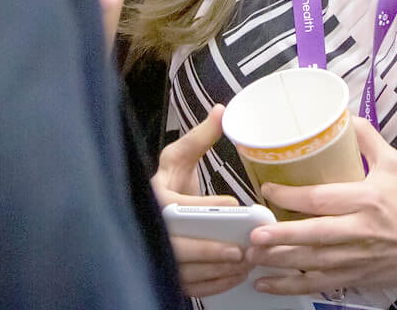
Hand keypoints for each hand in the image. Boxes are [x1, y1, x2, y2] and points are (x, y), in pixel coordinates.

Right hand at [152, 105, 252, 298]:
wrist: (156, 211)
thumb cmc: (171, 183)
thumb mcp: (180, 157)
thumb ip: (200, 138)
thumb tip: (222, 111)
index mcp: (154, 198)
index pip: (175, 207)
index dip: (202, 208)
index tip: (232, 206)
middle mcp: (151, 229)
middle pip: (177, 248)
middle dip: (209, 251)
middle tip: (240, 250)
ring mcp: (158, 256)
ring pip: (185, 272)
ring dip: (217, 271)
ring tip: (245, 262)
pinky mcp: (168, 275)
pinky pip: (190, 287)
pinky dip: (214, 285)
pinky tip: (236, 275)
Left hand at [246, 119, 396, 294]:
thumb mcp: (393, 164)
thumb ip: (367, 138)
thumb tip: (343, 113)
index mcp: (367, 200)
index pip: (324, 198)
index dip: (292, 195)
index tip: (267, 189)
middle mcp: (360, 231)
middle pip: (315, 235)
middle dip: (282, 236)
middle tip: (253, 236)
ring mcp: (355, 259)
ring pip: (311, 263)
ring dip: (279, 261)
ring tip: (250, 257)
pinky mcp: (352, 278)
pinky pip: (316, 284)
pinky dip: (289, 287)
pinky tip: (264, 283)